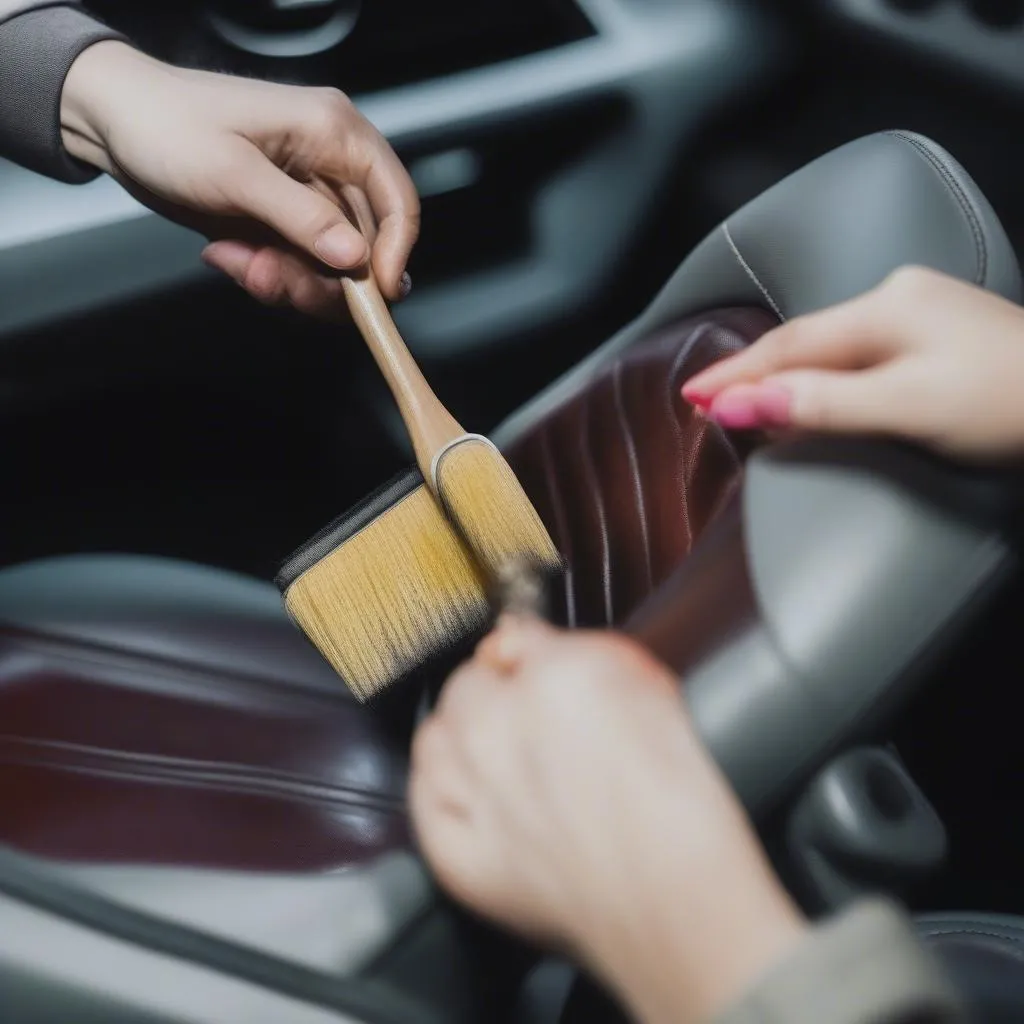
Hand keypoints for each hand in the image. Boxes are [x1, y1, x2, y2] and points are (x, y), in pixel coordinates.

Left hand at [60, 41, 419, 315]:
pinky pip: (298, 270)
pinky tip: (228, 256)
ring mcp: (308, 199)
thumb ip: (301, 217)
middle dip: (320, 279)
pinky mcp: (285, 224)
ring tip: (237, 263)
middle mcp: (331, 166)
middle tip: (270, 281)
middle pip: (364, 248)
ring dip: (287, 282)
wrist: (115, 126)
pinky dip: (266, 276)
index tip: (374, 296)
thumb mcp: (234, 174)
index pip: (397, 200)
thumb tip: (355, 257)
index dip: (394, 253)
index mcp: (334, 134)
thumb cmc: (167, 126)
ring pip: (330, 269)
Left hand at [410, 617, 804, 1023]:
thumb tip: (536, 644)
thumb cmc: (681, 811)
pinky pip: (422, 804)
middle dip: (491, 697)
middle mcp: (500, 726)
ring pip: (433, 738)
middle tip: (525, 726)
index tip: (532, 672)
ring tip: (497, 765)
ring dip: (458, 741)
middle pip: (465, 684)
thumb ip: (590, 654)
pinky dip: (443, 798)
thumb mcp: (654, 694)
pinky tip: (476, 803)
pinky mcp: (455, 851)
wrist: (679, 908)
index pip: (511, 638)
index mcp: (556, 676)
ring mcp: (472, 791)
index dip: (525, 658)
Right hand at [682, 266, 1023, 460]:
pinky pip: (855, 349)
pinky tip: (811, 381)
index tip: (691, 397)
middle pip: (803, 340)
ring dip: (782, 369)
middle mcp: (897, 296)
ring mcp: (920, 310)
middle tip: (705, 398)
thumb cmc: (1007, 404)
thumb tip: (743, 405)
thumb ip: (822, 404)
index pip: (786, 347)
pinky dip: (820, 369)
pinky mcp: (937, 332)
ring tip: (744, 393)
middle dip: (750, 370)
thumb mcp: (908, 408)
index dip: (735, 375)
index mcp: (884, 309)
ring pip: (828, 343)